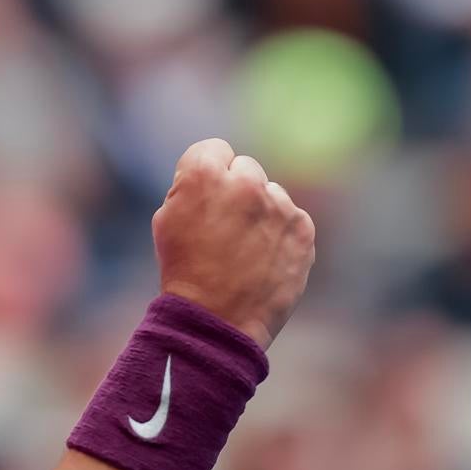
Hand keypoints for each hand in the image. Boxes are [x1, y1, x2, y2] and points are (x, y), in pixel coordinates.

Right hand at [153, 139, 315, 349]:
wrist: (217, 320)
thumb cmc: (184, 270)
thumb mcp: (167, 219)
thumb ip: (192, 185)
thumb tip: (217, 174)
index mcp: (204, 174)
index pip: (213, 149)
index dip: (207, 174)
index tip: (205, 198)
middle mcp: (246, 181)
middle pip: (246, 168)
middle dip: (237, 190)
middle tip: (225, 227)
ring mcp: (279, 205)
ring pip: (271, 195)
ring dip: (261, 212)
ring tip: (245, 250)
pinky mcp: (303, 228)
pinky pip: (291, 218)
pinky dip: (280, 235)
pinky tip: (264, 259)